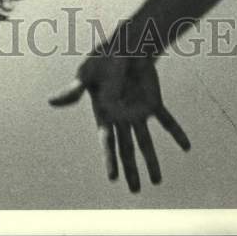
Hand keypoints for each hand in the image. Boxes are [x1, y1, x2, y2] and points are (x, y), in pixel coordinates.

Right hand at [49, 53, 190, 192]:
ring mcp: (138, 111)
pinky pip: (166, 121)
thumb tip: (51, 102)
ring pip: (146, 142)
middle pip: (127, 149)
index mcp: (105, 113)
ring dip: (151, 160)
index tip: (112, 178)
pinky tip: (186, 147)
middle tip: (135, 190)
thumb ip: (73, 91)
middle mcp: (121, 117)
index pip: (108, 141)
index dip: (110, 160)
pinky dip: (176, 133)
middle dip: (131, 170)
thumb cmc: (102, 60)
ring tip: (156, 180)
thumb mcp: (86, 74)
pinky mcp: (153, 103)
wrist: (124, 45)